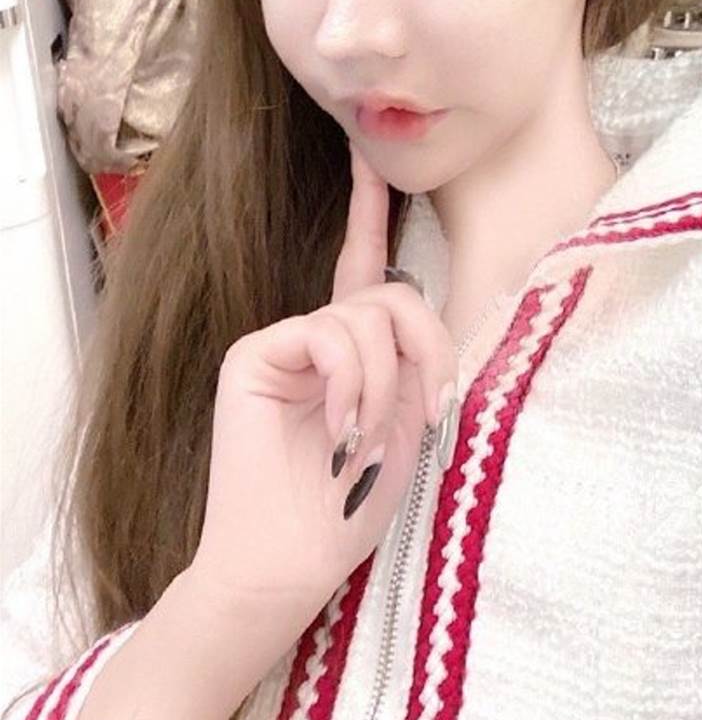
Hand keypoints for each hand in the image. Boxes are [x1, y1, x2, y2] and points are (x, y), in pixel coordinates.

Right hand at [187, 146, 456, 637]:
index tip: (370, 159)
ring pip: (369, 314)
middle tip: (428, 413)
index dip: (369, 211)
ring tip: (366, 439)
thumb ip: (412, 360)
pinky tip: (339, 429)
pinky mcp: (255, 353)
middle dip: (428, 350)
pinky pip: (330, 332)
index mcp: (353, 352)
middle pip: (394, 296)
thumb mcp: (403, 423)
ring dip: (387, 382)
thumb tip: (423, 310)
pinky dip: (351, 381)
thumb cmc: (349, 506)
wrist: (290, 560)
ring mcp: (284, 342)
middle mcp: (318, 336)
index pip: (366, 268)